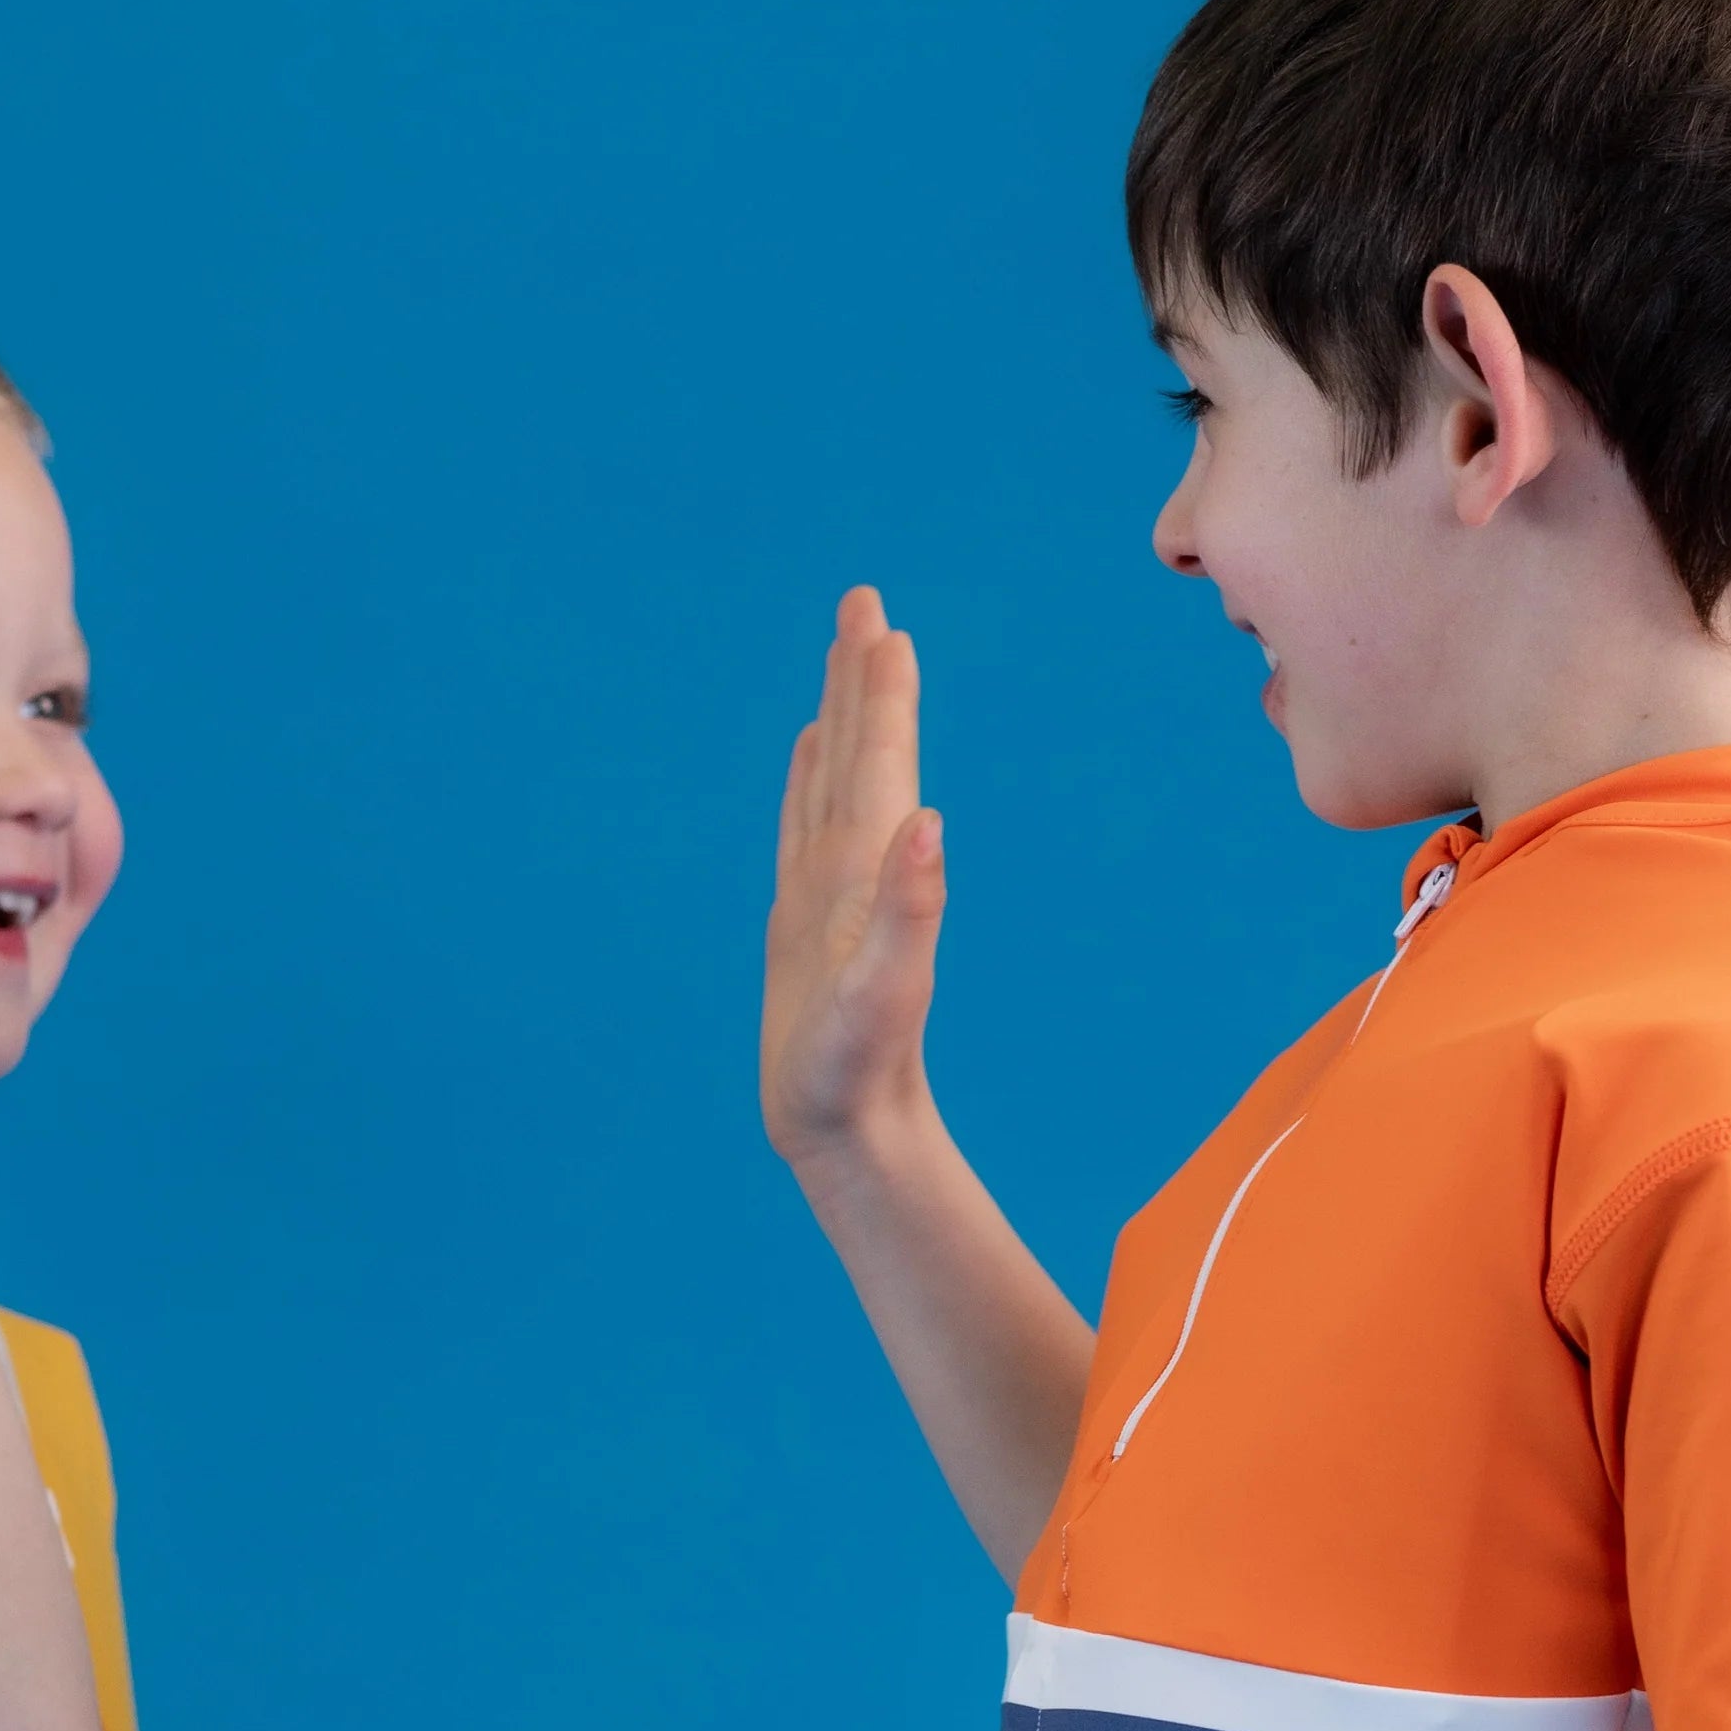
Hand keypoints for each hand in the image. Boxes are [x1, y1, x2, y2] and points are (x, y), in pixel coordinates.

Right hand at [761, 586, 945, 1168]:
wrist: (849, 1128)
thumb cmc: (859, 1069)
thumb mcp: (885, 989)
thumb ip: (910, 906)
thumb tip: (928, 822)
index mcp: (875, 869)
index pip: (881, 760)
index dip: (880, 692)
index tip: (880, 623)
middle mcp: (856, 868)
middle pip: (859, 751)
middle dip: (860, 677)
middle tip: (861, 603)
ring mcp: (828, 890)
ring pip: (832, 778)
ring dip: (838, 716)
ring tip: (841, 655)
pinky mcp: (803, 918)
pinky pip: (802, 824)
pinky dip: (807, 778)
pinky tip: (809, 751)